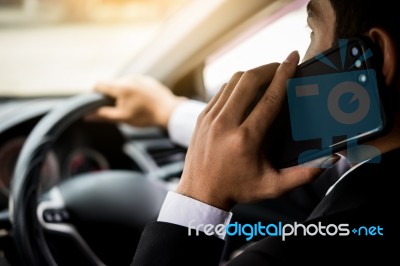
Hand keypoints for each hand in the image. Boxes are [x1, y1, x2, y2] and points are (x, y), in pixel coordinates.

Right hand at [94, 74, 185, 127]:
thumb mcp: (122, 118)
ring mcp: (139, 77)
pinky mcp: (147, 80)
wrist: (169, 112)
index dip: (94, 94)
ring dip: (122, 93)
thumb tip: (87, 115)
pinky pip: (134, 83)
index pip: (99, 84)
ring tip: (131, 106)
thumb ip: (103, 115)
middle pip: (111, 84)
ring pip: (123, 83)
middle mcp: (129, 78)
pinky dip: (133, 91)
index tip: (95, 103)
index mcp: (121, 86)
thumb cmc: (145, 116)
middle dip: (110, 95)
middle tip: (116, 109)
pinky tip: (139, 102)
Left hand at [176, 51, 326, 210]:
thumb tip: (328, 160)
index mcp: (245, 139)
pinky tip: (246, 89)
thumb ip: (303, 175)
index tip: (293, 58)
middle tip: (282, 65)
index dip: (285, 75)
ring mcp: (210, 118)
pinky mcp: (202, 117)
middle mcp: (225, 124)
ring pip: (233, 82)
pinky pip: (221, 91)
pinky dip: (236, 85)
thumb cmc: (237, 189)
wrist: (200, 192)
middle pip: (249, 81)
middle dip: (269, 67)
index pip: (269, 98)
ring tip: (266, 75)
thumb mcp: (273, 186)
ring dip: (252, 73)